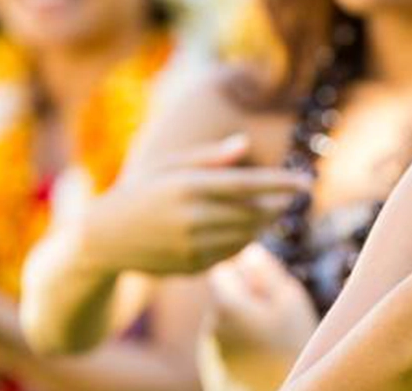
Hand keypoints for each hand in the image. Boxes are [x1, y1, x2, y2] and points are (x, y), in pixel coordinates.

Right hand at [77, 135, 312, 275]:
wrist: (103, 238)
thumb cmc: (142, 191)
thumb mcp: (169, 165)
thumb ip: (209, 157)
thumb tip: (245, 144)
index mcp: (188, 185)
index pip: (248, 184)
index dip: (282, 184)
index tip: (307, 182)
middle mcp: (192, 217)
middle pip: (253, 213)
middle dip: (278, 205)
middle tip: (292, 196)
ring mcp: (191, 246)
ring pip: (246, 236)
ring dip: (264, 224)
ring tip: (270, 211)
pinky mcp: (191, 267)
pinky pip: (230, 254)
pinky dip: (244, 242)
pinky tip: (245, 230)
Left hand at [204, 245, 317, 387]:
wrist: (288, 389)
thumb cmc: (292, 343)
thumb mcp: (288, 299)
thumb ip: (265, 271)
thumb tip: (249, 251)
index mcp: (226, 304)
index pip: (223, 272)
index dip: (245, 273)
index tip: (268, 287)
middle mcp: (214, 323)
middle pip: (224, 295)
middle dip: (245, 296)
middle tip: (275, 310)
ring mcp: (215, 345)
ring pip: (228, 317)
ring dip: (245, 317)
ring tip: (274, 334)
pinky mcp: (220, 363)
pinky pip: (230, 339)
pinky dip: (244, 338)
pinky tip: (265, 349)